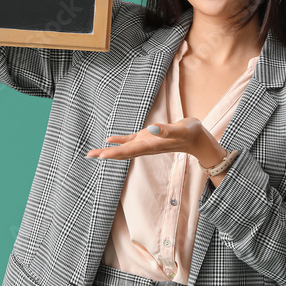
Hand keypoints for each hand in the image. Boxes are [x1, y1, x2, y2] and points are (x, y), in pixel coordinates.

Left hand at [86, 117, 226, 166]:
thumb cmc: (189, 133)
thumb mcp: (180, 129)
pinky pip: (129, 141)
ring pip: (123, 149)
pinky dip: (119, 141)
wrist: (196, 137)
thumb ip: (166, 130)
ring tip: (93, 153)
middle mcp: (145, 147)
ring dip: (108, 151)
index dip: (115, 152)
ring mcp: (145, 143)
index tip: (101, 156)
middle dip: (106, 154)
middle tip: (89, 155)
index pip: (129, 150)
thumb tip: (151, 129)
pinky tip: (109, 139)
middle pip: (122, 153)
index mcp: (151, 145)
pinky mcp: (147, 138)